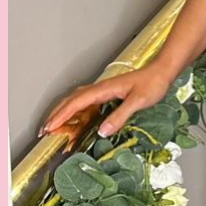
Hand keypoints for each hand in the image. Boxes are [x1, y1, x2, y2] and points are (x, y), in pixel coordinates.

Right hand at [38, 62, 174, 142]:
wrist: (161, 72)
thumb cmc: (152, 84)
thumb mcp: (138, 102)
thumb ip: (120, 116)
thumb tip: (101, 132)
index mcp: (104, 89)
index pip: (76, 103)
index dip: (61, 115)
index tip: (50, 127)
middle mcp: (100, 89)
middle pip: (71, 101)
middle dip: (56, 115)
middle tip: (44, 130)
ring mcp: (103, 90)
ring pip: (76, 100)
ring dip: (63, 112)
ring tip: (53, 125)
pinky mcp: (107, 93)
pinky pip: (85, 102)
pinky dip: (74, 110)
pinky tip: (73, 118)